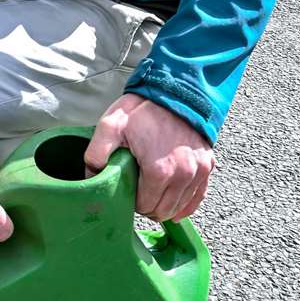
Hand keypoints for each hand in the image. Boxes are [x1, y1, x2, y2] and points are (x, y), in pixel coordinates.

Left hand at [84, 93, 215, 221]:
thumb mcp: (110, 126)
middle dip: (148, 206)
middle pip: (163, 210)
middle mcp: (183, 175)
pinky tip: (173, 200)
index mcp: (159, 170)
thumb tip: (91, 178)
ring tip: (152, 193)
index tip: (127, 190)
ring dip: (165, 205)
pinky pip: (198, 196)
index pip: (145, 206)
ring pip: (180, 207)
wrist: (173, 90)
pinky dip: (185, 201)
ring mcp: (198, 171)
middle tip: (137, 192)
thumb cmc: (142, 109)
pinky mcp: (208, 165)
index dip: (133, 202)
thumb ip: (96, 155)